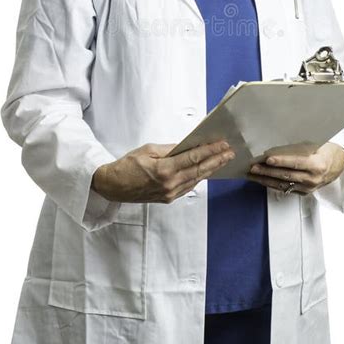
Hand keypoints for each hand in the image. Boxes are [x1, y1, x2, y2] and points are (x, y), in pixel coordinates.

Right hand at [92, 140, 235, 203]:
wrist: (113, 186)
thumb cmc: (127, 166)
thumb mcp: (148, 150)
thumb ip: (169, 149)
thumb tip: (186, 146)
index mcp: (164, 169)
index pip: (193, 158)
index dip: (210, 151)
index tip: (222, 144)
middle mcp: (170, 183)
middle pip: (199, 170)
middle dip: (216, 160)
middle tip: (230, 153)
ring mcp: (170, 193)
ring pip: (196, 180)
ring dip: (210, 169)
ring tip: (222, 160)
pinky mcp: (168, 199)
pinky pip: (188, 187)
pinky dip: (198, 178)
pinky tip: (205, 171)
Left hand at [247, 142, 343, 194]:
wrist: (337, 165)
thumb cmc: (323, 150)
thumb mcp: (313, 145)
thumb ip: (295, 149)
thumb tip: (273, 150)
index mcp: (317, 164)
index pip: (296, 163)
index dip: (281, 161)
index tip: (267, 158)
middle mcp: (313, 178)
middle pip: (286, 175)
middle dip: (267, 171)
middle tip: (252, 166)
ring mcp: (308, 188)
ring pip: (283, 184)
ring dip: (265, 179)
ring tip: (251, 174)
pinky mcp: (304, 193)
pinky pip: (285, 189)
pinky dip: (271, 184)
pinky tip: (261, 180)